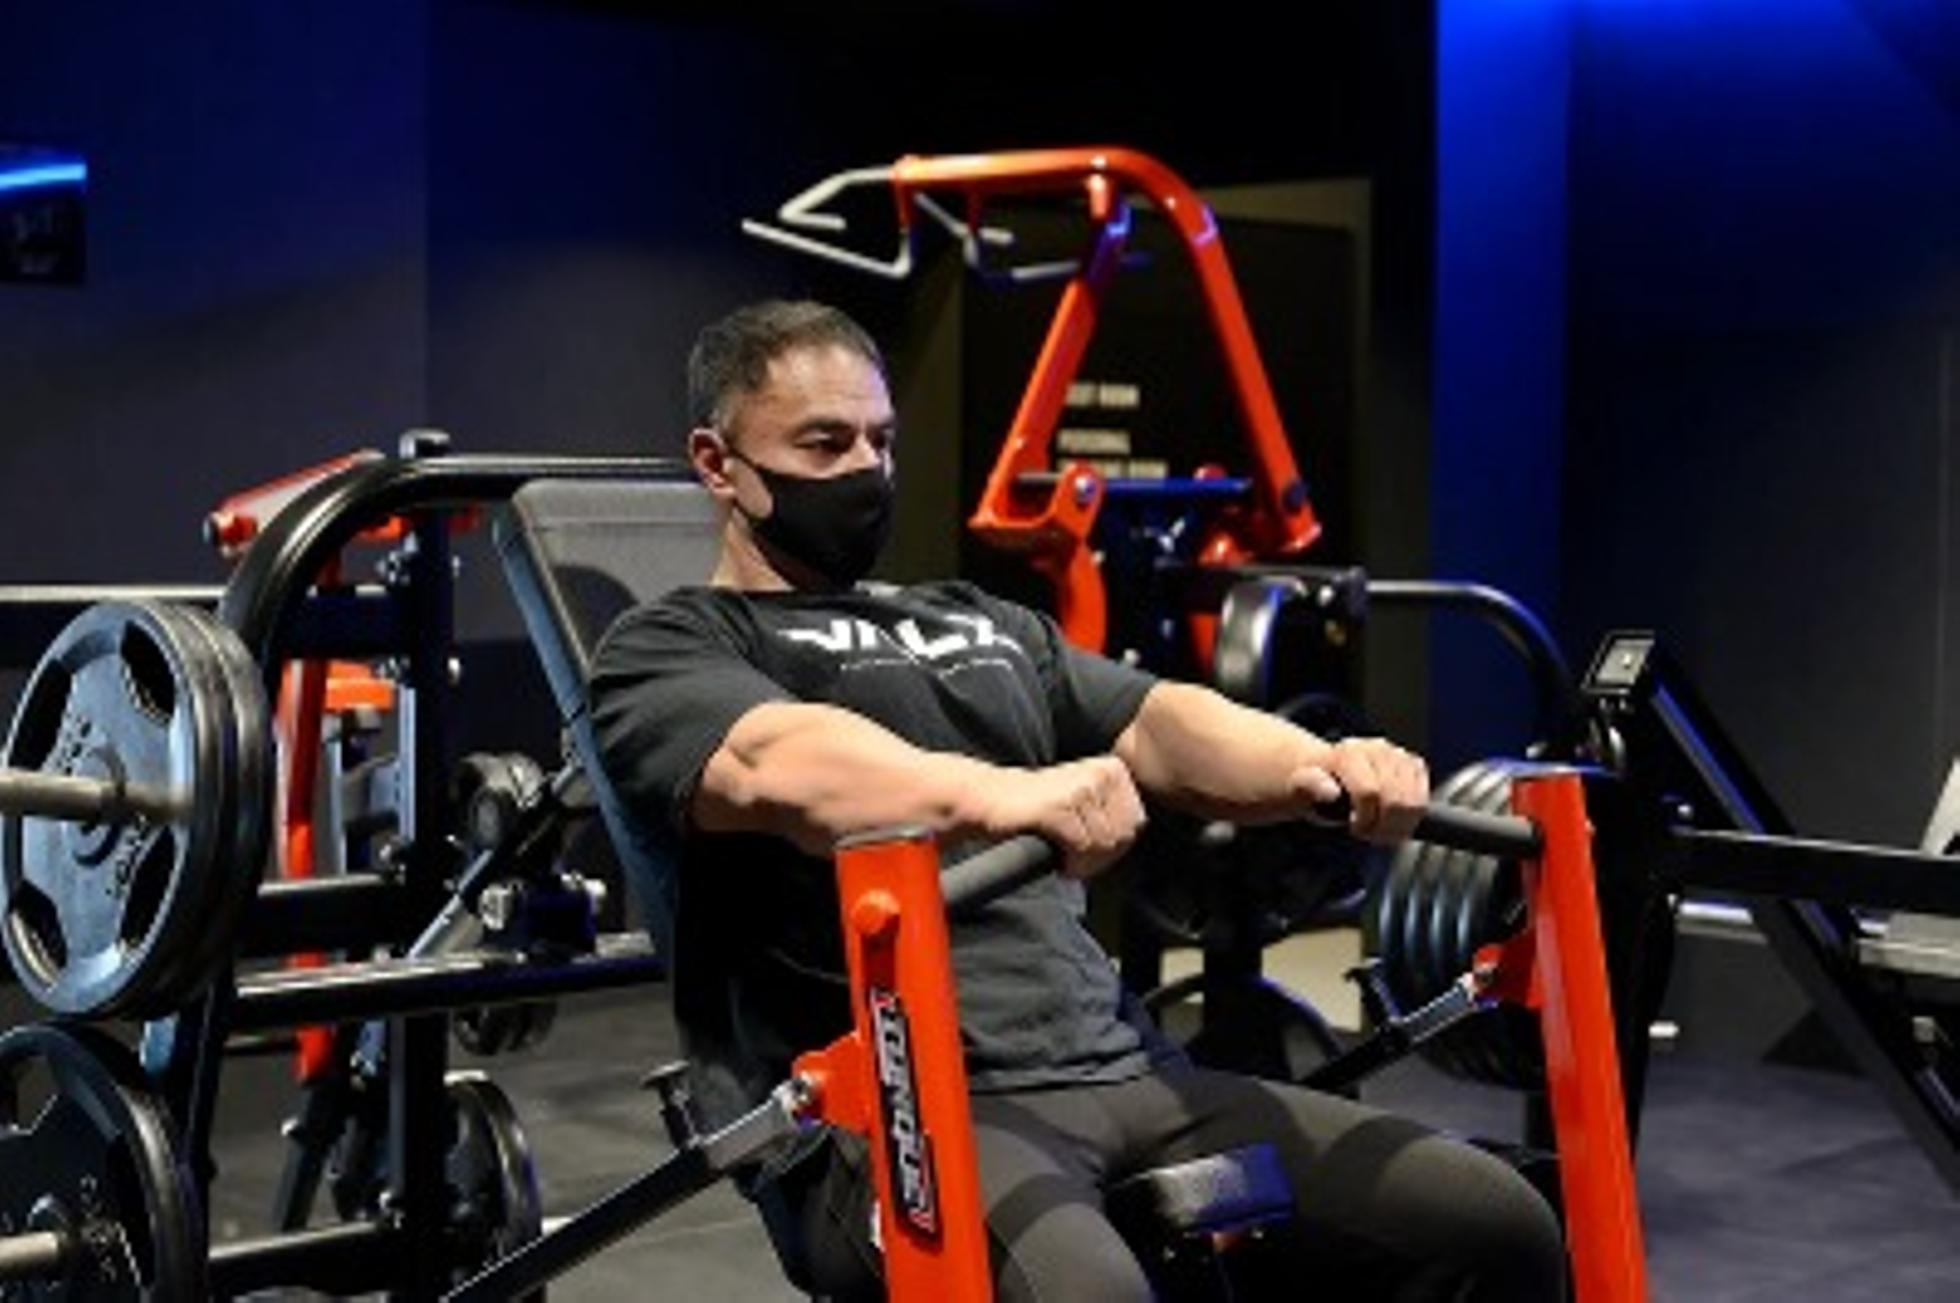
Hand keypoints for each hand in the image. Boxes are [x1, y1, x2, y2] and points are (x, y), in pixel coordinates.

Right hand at [979, 756, 1146, 878]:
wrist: (994, 798)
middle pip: (1123, 835)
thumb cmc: (1041, 806)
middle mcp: (1100, 774)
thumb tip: (1135, 835)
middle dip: (1101, 857)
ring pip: (1104, 845)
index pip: (1136, 822)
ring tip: (1065, 857)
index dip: (1115, 845)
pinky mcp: (1060, 806)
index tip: (1090, 850)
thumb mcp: (1087, 800)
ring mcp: (1081, 788)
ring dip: (1084, 862)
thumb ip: (1115, 812)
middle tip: (1076, 859)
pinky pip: (1082, 847)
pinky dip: (1070, 862)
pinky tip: (1056, 857)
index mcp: (1113, 769)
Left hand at [1287, 737, 1428, 844]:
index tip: (1353, 826)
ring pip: (1415, 804)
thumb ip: (1308, 787)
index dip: (1364, 820)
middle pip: (1396, 802)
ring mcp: (1399, 756)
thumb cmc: (1316, 786)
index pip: (1370, 793)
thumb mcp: (1300, 789)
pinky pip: (1425, 801)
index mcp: (1349, 752)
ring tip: (1380, 829)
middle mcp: (1377, 748)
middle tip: (1367, 832)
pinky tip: (1392, 821)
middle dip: (1382, 827)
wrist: (1330, 773)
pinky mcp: (1415, 765)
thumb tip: (1330, 792)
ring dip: (1398, 827)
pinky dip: (1411, 820)